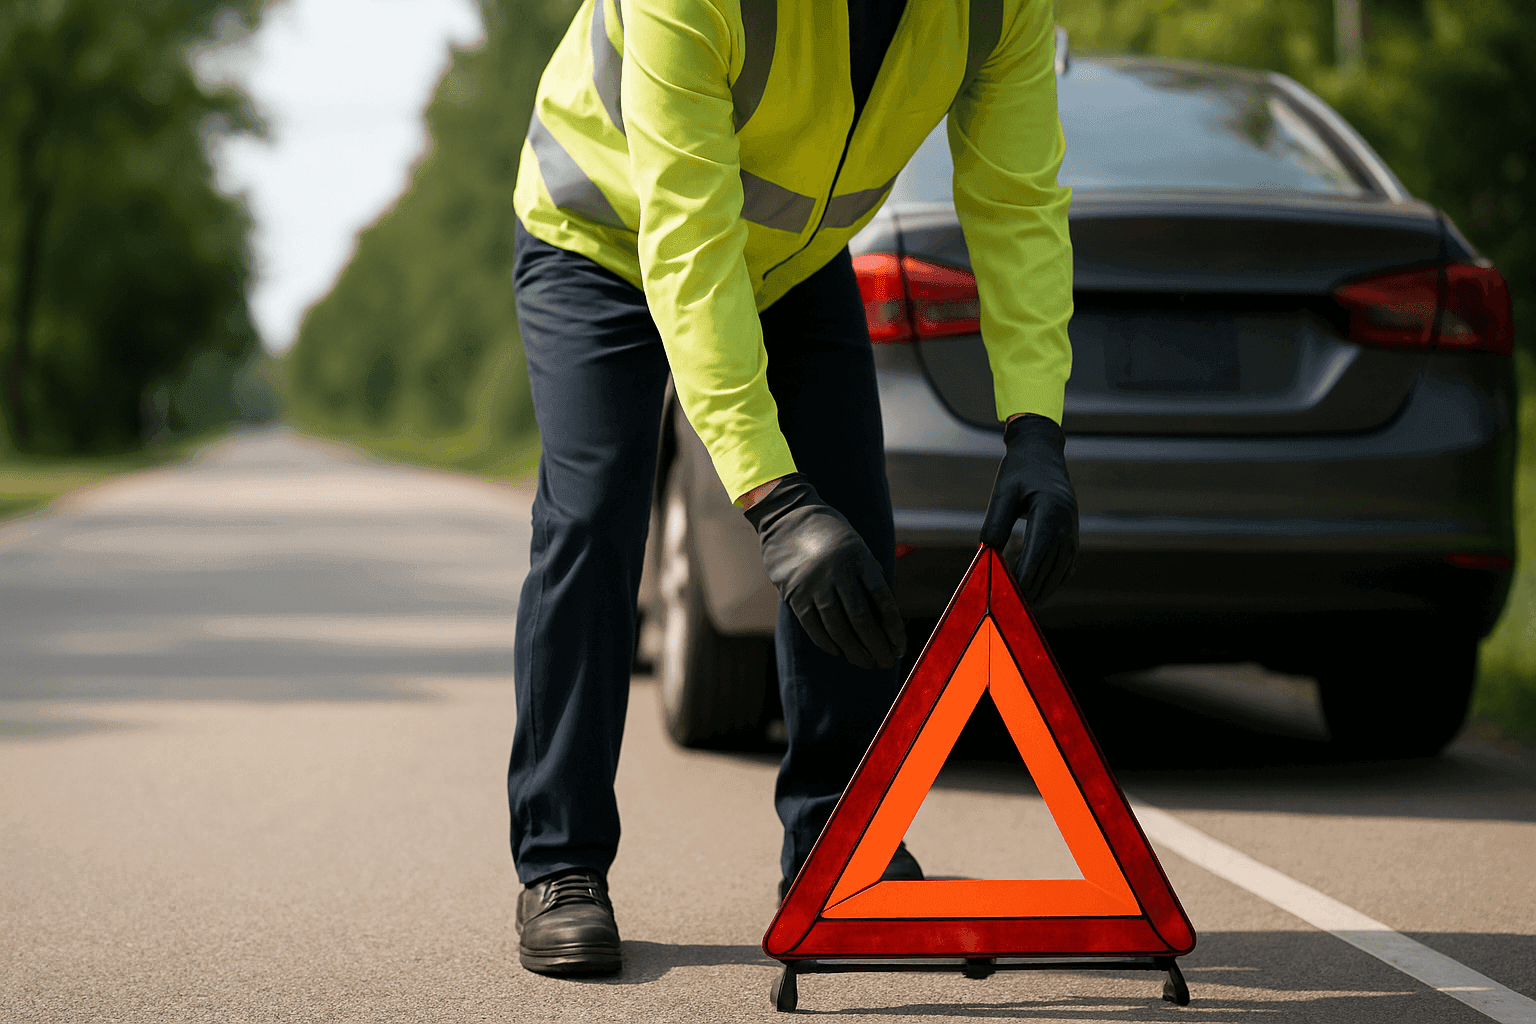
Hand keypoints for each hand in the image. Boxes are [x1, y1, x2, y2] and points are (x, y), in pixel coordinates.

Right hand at [743, 474, 906, 668]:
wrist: (787, 517)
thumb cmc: (830, 536)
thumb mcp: (856, 547)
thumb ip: (870, 577)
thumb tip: (886, 618)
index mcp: (859, 558)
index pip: (882, 599)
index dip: (893, 627)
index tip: (900, 646)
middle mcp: (837, 571)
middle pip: (861, 619)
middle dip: (876, 645)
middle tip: (885, 661)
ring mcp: (814, 583)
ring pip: (838, 627)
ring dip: (854, 650)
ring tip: (866, 662)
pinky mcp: (794, 593)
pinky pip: (813, 626)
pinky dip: (828, 642)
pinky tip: (839, 651)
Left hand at [979, 414, 1077, 604]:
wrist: (1042, 452)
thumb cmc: (1019, 470)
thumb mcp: (1003, 492)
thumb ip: (995, 523)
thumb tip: (987, 555)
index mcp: (1051, 511)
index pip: (1036, 554)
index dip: (1022, 578)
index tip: (1006, 594)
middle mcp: (1067, 523)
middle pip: (1049, 567)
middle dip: (1030, 590)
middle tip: (1010, 608)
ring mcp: (1073, 529)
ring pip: (1060, 570)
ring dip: (1043, 590)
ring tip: (1023, 605)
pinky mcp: (1072, 533)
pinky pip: (1066, 564)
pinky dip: (1054, 580)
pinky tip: (1039, 590)